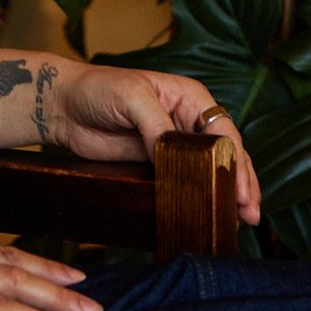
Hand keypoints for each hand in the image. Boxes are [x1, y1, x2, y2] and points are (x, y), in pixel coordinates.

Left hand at [48, 61, 260, 225]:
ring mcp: (174, 145)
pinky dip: (198, 199)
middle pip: (226, 155)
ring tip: (238, 222)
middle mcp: (188, 121)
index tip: (242, 190)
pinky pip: (184, 183)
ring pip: (210, 172)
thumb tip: (177, 154)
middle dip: (240, 183)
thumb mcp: (130, 97)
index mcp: (190, 98)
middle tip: (248, 213)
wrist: (62, 107)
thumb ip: (156, 124)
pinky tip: (207, 217)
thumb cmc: (97, 89)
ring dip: (225, 195)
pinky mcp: (157, 165)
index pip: (224, 131)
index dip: (235, 161)